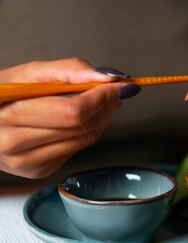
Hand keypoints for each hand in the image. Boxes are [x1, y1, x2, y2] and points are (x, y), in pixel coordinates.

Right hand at [0, 58, 138, 178]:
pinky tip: (83, 118)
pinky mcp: (36, 172)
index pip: (71, 111)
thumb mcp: (28, 73)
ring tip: (104, 99)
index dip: (102, 97)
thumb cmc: (6, 93)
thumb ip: (68, 70)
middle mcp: (13, 144)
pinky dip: (86, 131)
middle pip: (81, 127)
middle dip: (107, 105)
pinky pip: (75, 149)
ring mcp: (25, 163)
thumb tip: (108, 76)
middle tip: (118, 89)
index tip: (120, 83)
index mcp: (8, 114)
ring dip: (102, 117)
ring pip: (84, 140)